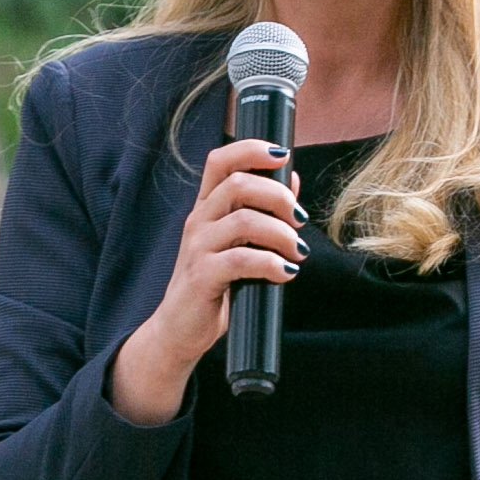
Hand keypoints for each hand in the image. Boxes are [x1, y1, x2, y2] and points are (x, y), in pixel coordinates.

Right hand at [108, 138, 303, 423]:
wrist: (180, 330)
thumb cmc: (213, 285)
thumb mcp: (238, 243)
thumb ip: (262, 211)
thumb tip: (291, 178)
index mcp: (207, 208)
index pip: (221, 161)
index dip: (251, 149)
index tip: (283, 155)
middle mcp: (198, 222)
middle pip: (238, 184)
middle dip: (278, 196)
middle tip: (299, 220)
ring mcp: (197, 248)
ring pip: (243, 220)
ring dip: (281, 233)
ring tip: (297, 252)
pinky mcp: (201, 277)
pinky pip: (240, 260)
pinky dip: (271, 264)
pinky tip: (285, 273)